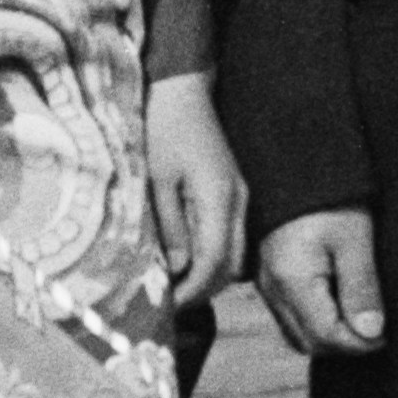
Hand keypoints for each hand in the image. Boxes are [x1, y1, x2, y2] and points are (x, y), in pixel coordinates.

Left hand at [137, 70, 250, 308]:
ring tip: (175, 286)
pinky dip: (212, 258)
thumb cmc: (163, 129)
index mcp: (220, 200)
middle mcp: (238, 203)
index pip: (214, 263)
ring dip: (208, 277)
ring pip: (234, 255)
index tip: (166, 307)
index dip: (192, 291)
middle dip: (202, 290)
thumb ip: (169, 226)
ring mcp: (240, 197)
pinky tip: (186, 260)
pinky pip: (230, 238)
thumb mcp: (156, 179)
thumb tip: (178, 269)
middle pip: (231, 267)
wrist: (182, 90)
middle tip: (169, 303)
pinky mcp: (233, 192)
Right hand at [254, 203, 385, 359]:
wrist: (296, 161)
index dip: (360, 343)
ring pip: (297, 334)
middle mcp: (272, 289)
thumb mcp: (355, 239)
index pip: (327, 337)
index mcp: (292, 280)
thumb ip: (361, 288)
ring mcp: (266, 285)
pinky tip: (338, 304)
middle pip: (309, 342)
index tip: (387, 333)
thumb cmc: (328, 196)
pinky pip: (290, 318)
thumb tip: (371, 333)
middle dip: (345, 344)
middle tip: (377, 327)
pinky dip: (315, 322)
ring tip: (359, 315)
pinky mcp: (268, 278)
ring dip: (330, 335)